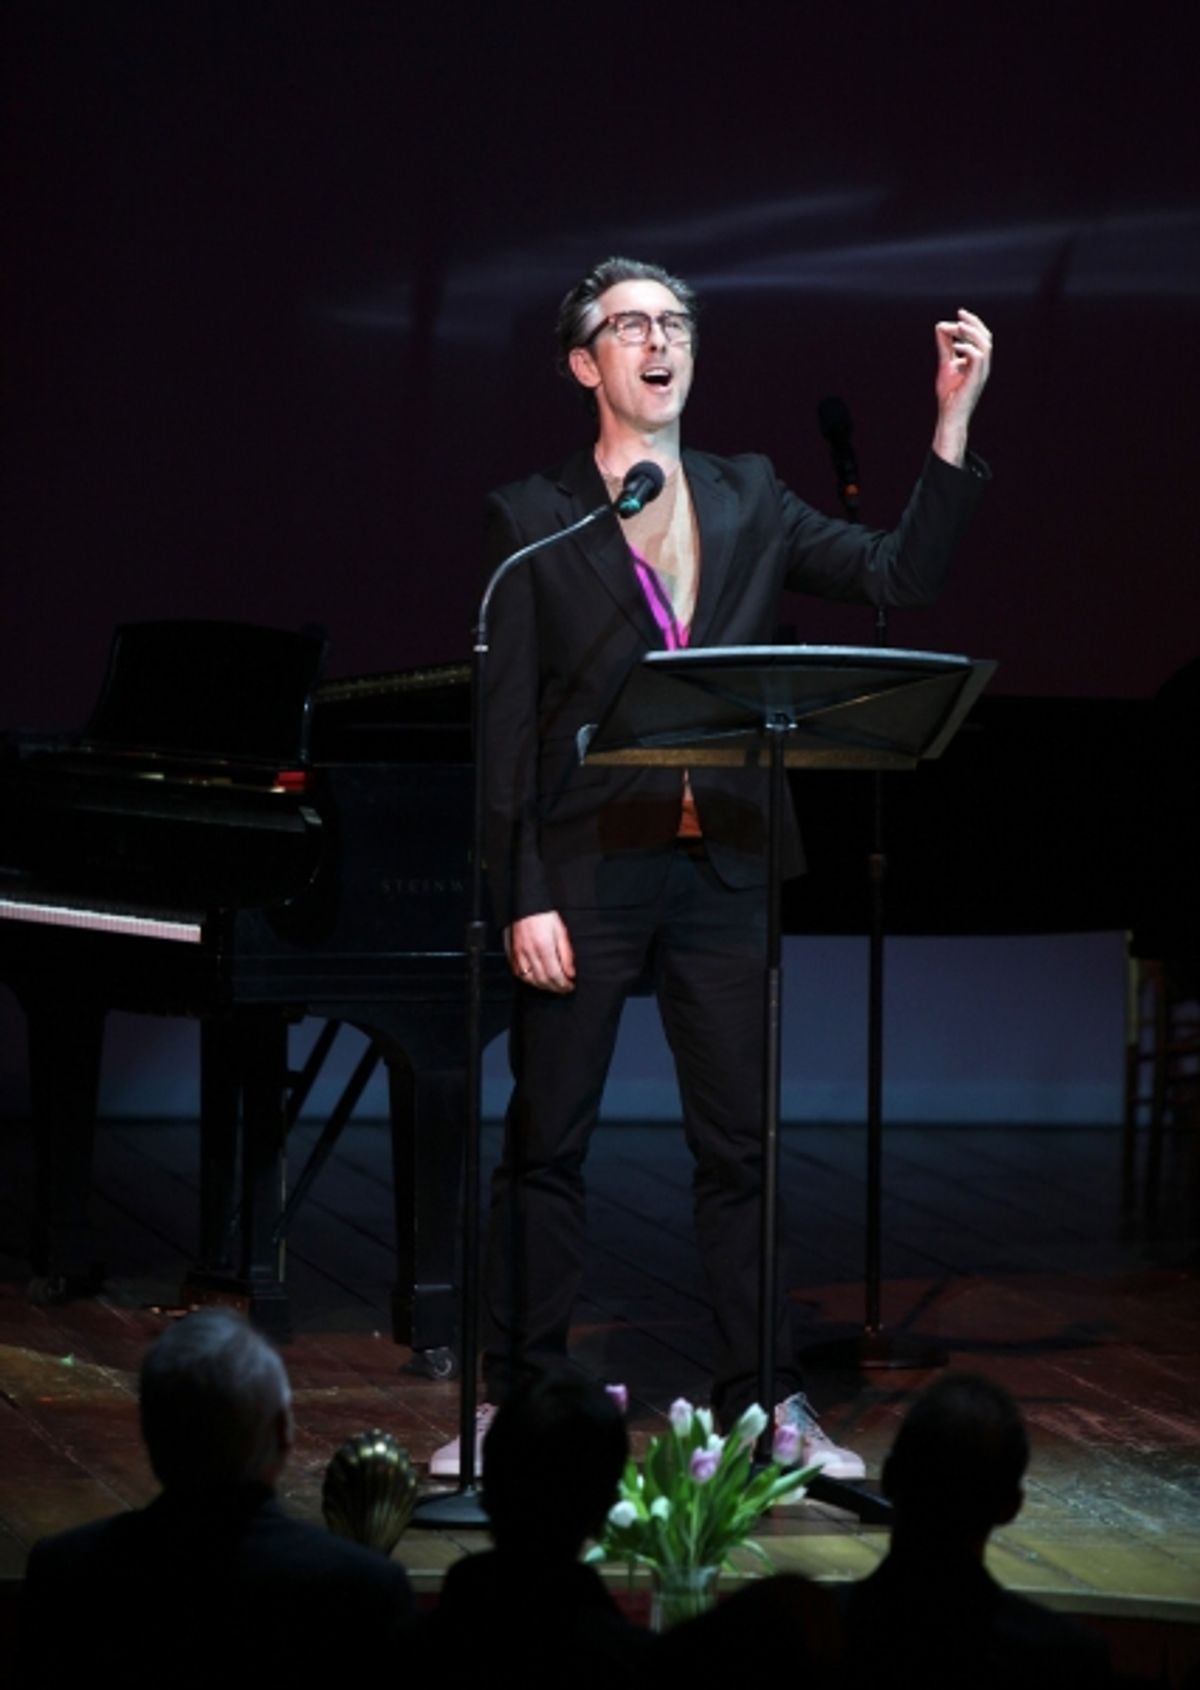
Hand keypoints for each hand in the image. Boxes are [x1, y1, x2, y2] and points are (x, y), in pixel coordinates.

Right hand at [505, 911, 575, 993]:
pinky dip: (529, 981)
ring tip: (553, 987)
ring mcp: (519, 954)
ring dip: (543, 987)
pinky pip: (518, 974)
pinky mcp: (512, 954)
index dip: (563, 984)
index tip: (570, 986)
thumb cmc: (544, 916)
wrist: (526, 906)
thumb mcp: (561, 932)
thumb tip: (570, 973)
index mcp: (544, 946)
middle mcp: (530, 952)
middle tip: (564, 989)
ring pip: (530, 979)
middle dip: (555, 988)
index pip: (554, 974)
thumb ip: (566, 954)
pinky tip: (537, 980)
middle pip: (543, 980)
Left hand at [932, 308, 992, 465]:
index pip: (981, 336)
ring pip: (985, 345)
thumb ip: (945, 346)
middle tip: (959, 314)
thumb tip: (941, 326)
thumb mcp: (946, 364)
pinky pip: (978, 358)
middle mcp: (983, 365)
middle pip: (986, 337)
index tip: (958, 314)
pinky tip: (955, 347)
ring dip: (971, 333)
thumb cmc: (950, 393)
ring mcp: (981, 372)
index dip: (972, 323)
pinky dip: (967, 348)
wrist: (950, 414)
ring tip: (958, 327)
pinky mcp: (975, 379)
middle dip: (973, 323)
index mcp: (978, 360)